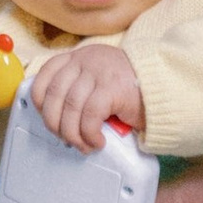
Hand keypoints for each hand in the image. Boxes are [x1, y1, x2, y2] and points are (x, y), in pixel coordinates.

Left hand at [24, 41, 143, 152]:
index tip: (45, 117)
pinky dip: (89, 134)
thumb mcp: (97, 80)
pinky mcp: (112, 88)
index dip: (39, 100)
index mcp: (78, 57)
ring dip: (72, 133)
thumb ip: (77, 87)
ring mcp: (98, 73)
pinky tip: (97, 141)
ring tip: (83, 145)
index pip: (45, 75)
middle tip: (65, 138)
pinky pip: (90, 116)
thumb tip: (56, 117)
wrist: (163, 85)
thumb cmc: (129, 88)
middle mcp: (85, 61)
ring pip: (70, 108)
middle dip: (54, 123)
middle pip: (54, 94)